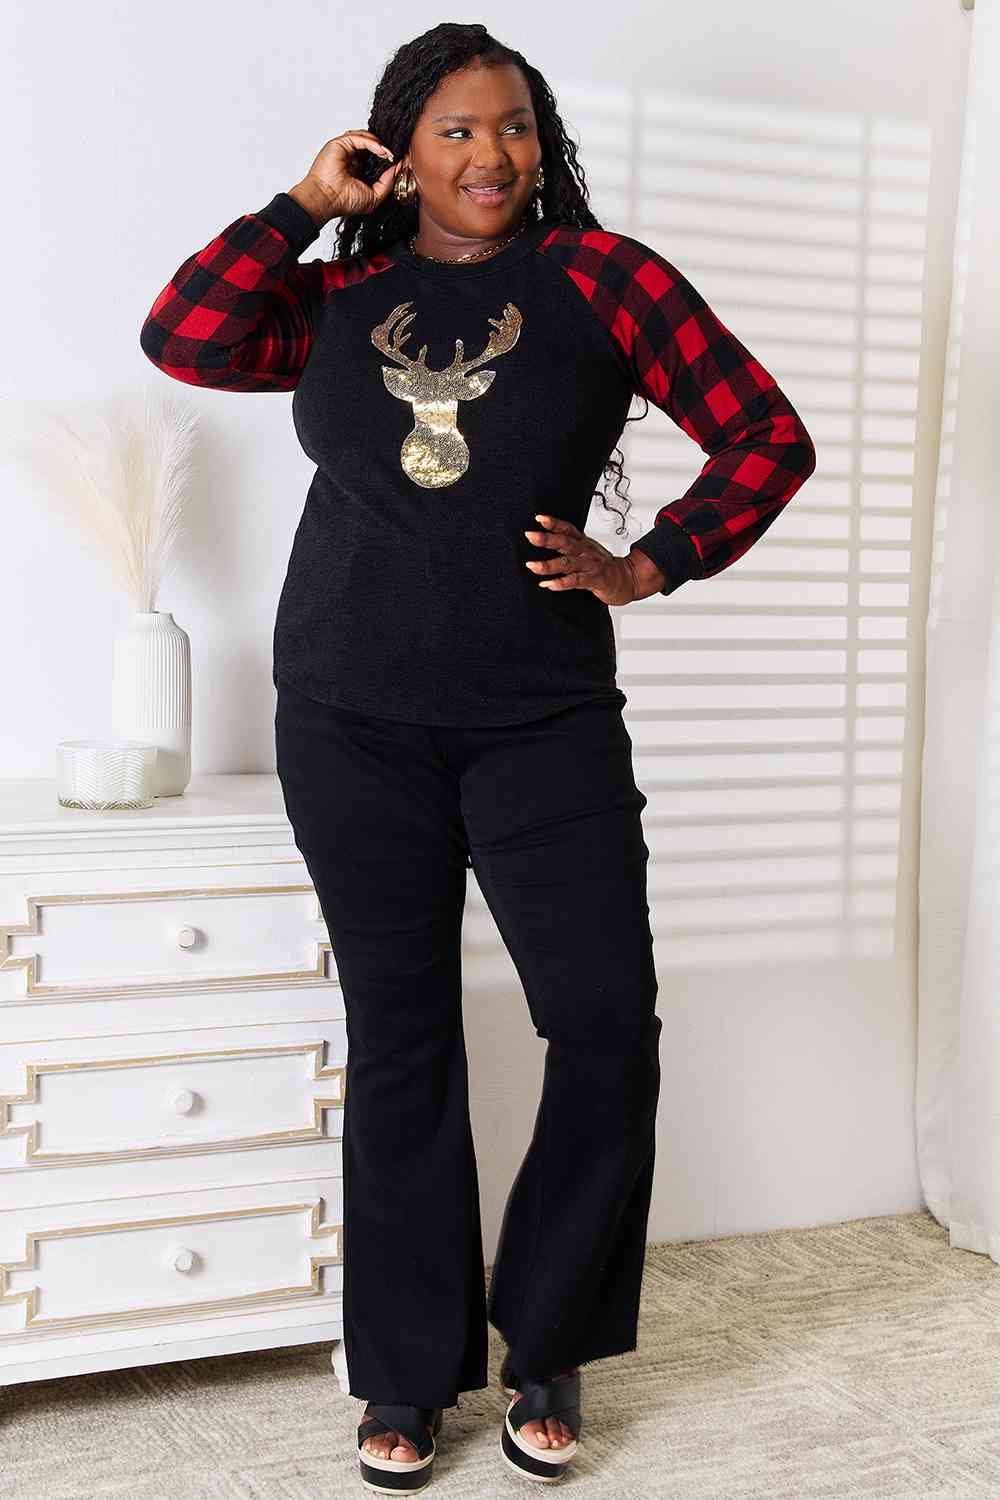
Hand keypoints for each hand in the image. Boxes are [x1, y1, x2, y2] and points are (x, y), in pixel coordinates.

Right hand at [290, 130, 400, 223]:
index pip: (377, 156)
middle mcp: (352, 157)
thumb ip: (387, 182)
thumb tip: (397, 168)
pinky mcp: (339, 144)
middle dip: (386, 148)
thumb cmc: (344, 202)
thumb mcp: (374, 196)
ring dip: (380, 144)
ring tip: (390, 154)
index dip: (389, 157)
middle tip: (399, 154)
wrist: (326, 201)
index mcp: (359, 169)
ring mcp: (345, 150)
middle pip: (372, 144)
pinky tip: (381, 151)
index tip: (403, 161)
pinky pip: (359, 137)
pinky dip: (372, 142)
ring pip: (366, 138)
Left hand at [524, 514, 644, 604]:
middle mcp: (585, 551)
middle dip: (546, 539)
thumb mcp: (586, 550)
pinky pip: (575, 581)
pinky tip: (548, 584)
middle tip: (530, 535)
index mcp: (583, 542)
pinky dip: (561, 583)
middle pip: (565, 542)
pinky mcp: (594, 580)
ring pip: (567, 563)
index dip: (553, 522)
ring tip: (531, 566)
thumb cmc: (601, 566)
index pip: (567, 529)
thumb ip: (568, 545)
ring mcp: (590, 565)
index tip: (538, 518)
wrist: (626, 579)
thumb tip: (543, 540)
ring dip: (548, 565)